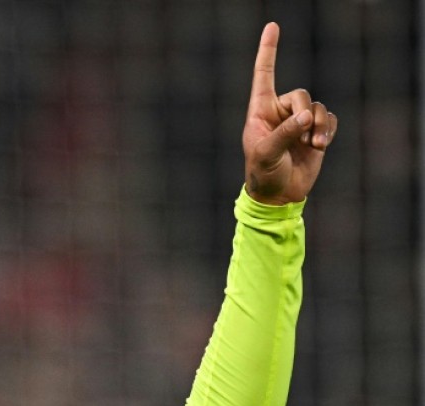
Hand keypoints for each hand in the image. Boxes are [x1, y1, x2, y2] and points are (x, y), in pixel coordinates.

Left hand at [242, 23, 337, 204]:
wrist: (279, 194)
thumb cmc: (264, 173)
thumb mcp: (267, 154)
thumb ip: (285, 134)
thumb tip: (306, 117)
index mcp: (259, 111)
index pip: (263, 75)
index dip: (268, 51)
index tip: (273, 26)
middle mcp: (279, 112)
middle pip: (299, 95)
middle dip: (305, 113)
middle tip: (304, 135)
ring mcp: (298, 121)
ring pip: (316, 107)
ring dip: (319, 125)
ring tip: (314, 145)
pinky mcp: (315, 131)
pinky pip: (329, 118)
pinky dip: (328, 130)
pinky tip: (320, 146)